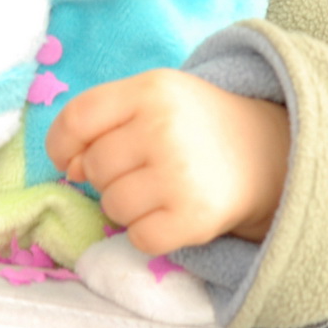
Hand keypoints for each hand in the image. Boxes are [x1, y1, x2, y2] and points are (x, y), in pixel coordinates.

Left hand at [47, 69, 289, 254]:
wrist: (267, 152)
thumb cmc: (195, 124)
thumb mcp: (154, 101)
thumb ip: (104, 123)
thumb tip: (70, 169)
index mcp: (152, 89)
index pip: (78, 118)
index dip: (61, 144)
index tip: (70, 158)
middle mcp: (164, 127)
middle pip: (93, 167)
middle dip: (108, 174)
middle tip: (144, 167)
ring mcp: (180, 173)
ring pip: (112, 205)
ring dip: (129, 205)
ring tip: (162, 188)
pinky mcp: (194, 216)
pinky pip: (139, 237)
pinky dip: (150, 232)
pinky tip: (174, 211)